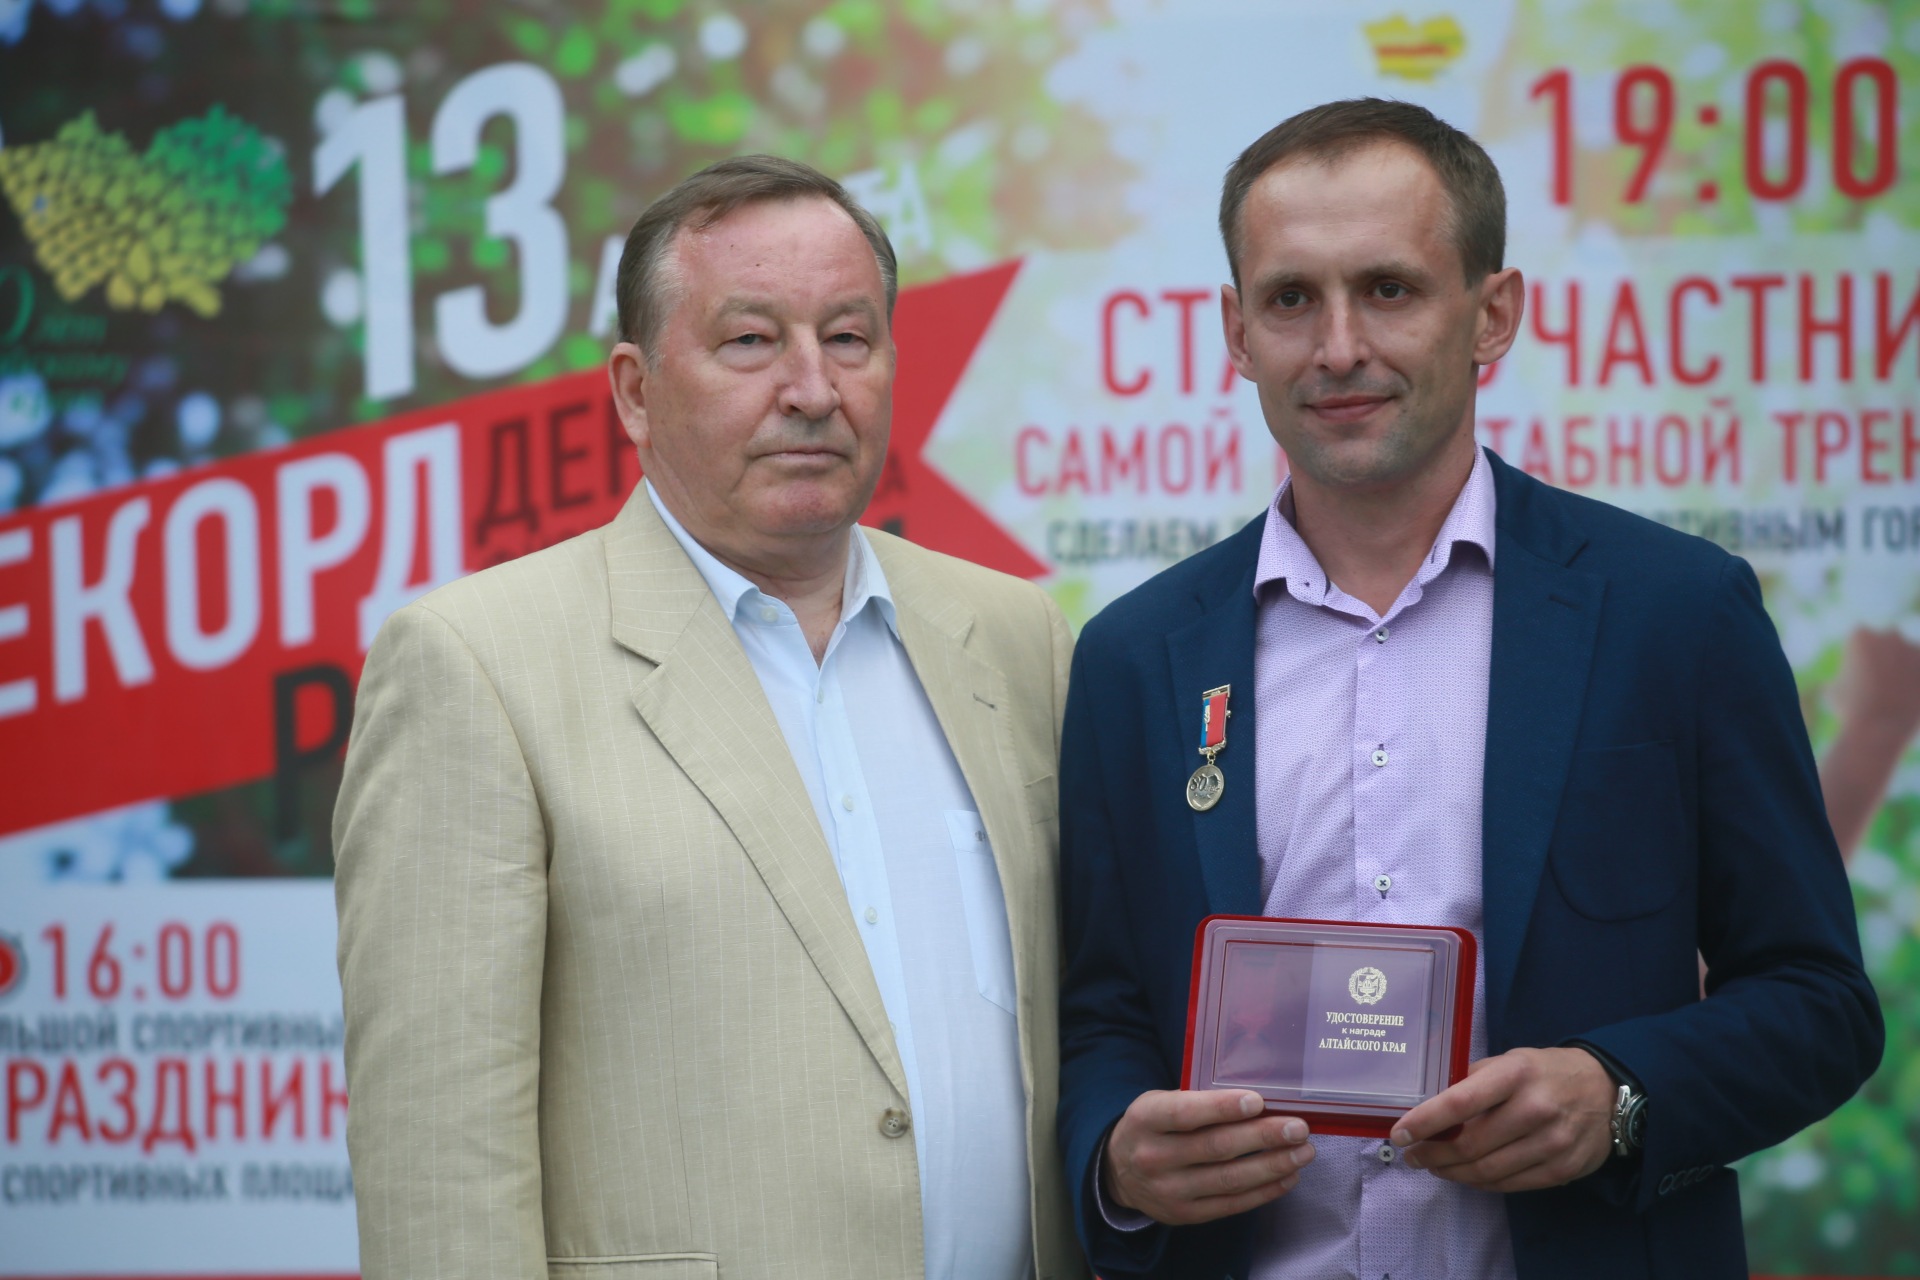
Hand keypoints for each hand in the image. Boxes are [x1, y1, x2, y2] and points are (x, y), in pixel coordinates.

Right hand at [1102, 1089, 1314, 1225]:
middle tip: (1298, 1127)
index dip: (1222, 1108)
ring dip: (1272, 1165)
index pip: (1185, 1113)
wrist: (1119, 1172)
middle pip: (1216, 1148)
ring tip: (1303, 1152)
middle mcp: (1154, 1157)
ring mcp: (1170, 1190)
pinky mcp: (1186, 1215)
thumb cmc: (1152, 1127)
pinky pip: (1232, 1204)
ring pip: (1229, 1179)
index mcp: (1146, 1119)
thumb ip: (1198, 1101)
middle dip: (1262, 1137)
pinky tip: (1288, 1177)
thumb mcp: (1159, 1103)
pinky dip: (1264, 1191)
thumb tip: (1258, 1101)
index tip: (1258, 1101)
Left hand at [1389, 1047, 1613, 1191]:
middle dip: (1433, 1154)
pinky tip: (1466, 1175)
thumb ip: (1473, 1079)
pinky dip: (1481, 1183)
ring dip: (1452, 1173)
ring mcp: (1553, 1143)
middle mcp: (1536, 1109)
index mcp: (1516, 1074)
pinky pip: (1510, 1185)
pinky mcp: (1563, 1170)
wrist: (1609, 1091)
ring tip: (1434, 1166)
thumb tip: (1428, 1100)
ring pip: (1488, 1171)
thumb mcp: (1510, 1061)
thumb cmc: (1546, 1072)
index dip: (1425, 1120)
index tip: (1399, 1133)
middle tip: (1412, 1155)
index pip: (1462, 1101)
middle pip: (1472, 1145)